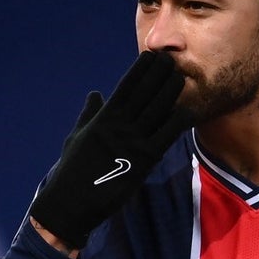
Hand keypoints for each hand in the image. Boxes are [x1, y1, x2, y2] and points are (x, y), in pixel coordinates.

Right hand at [30, 51, 190, 248]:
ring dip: (170, 92)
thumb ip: (89, 114)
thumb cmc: (71, 170)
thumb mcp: (77, 137)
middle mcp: (118, 126)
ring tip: (181, 76)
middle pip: (144, 93)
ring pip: (157, 110)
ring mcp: (131, 142)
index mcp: (103, 118)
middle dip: (158, 74)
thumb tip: (94, 94)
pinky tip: (187, 110)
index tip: (151, 56)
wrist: (71, 203)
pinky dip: (177, 122)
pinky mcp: (142, 161)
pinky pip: (165, 137)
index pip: (126, 86)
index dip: (140, 70)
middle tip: (171, 59)